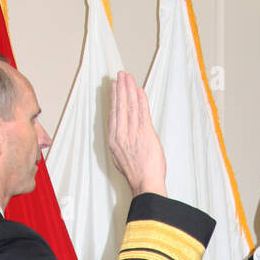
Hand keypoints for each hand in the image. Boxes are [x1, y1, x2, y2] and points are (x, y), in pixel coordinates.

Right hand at [108, 72, 166, 196]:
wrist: (146, 183)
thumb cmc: (137, 174)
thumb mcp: (121, 158)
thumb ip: (120, 142)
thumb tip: (121, 132)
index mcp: (114, 141)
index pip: (113, 114)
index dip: (114, 98)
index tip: (115, 87)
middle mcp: (121, 135)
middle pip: (120, 106)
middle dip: (120, 88)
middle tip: (121, 75)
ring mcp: (132, 133)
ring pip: (130, 106)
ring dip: (130, 89)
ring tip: (129, 78)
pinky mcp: (145, 133)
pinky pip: (142, 111)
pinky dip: (141, 99)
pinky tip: (139, 90)